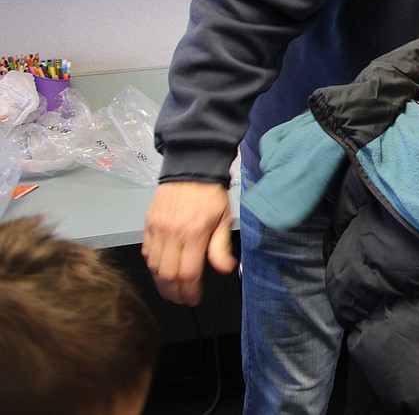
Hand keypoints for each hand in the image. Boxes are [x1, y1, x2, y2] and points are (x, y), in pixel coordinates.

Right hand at [142, 181, 236, 305]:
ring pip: (153, 267)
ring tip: (172, 290)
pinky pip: (146, 252)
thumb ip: (221, 247)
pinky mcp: (148, 224)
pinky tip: (160, 271)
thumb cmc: (211, 194)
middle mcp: (172, 234)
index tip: (194, 299)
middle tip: (182, 299)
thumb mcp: (224, 219)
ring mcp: (157, 230)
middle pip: (167, 275)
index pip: (187, 274)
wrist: (191, 167)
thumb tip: (224, 270)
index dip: (190, 292)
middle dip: (174, 293)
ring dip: (161, 283)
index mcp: (193, 234)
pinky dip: (152, 266)